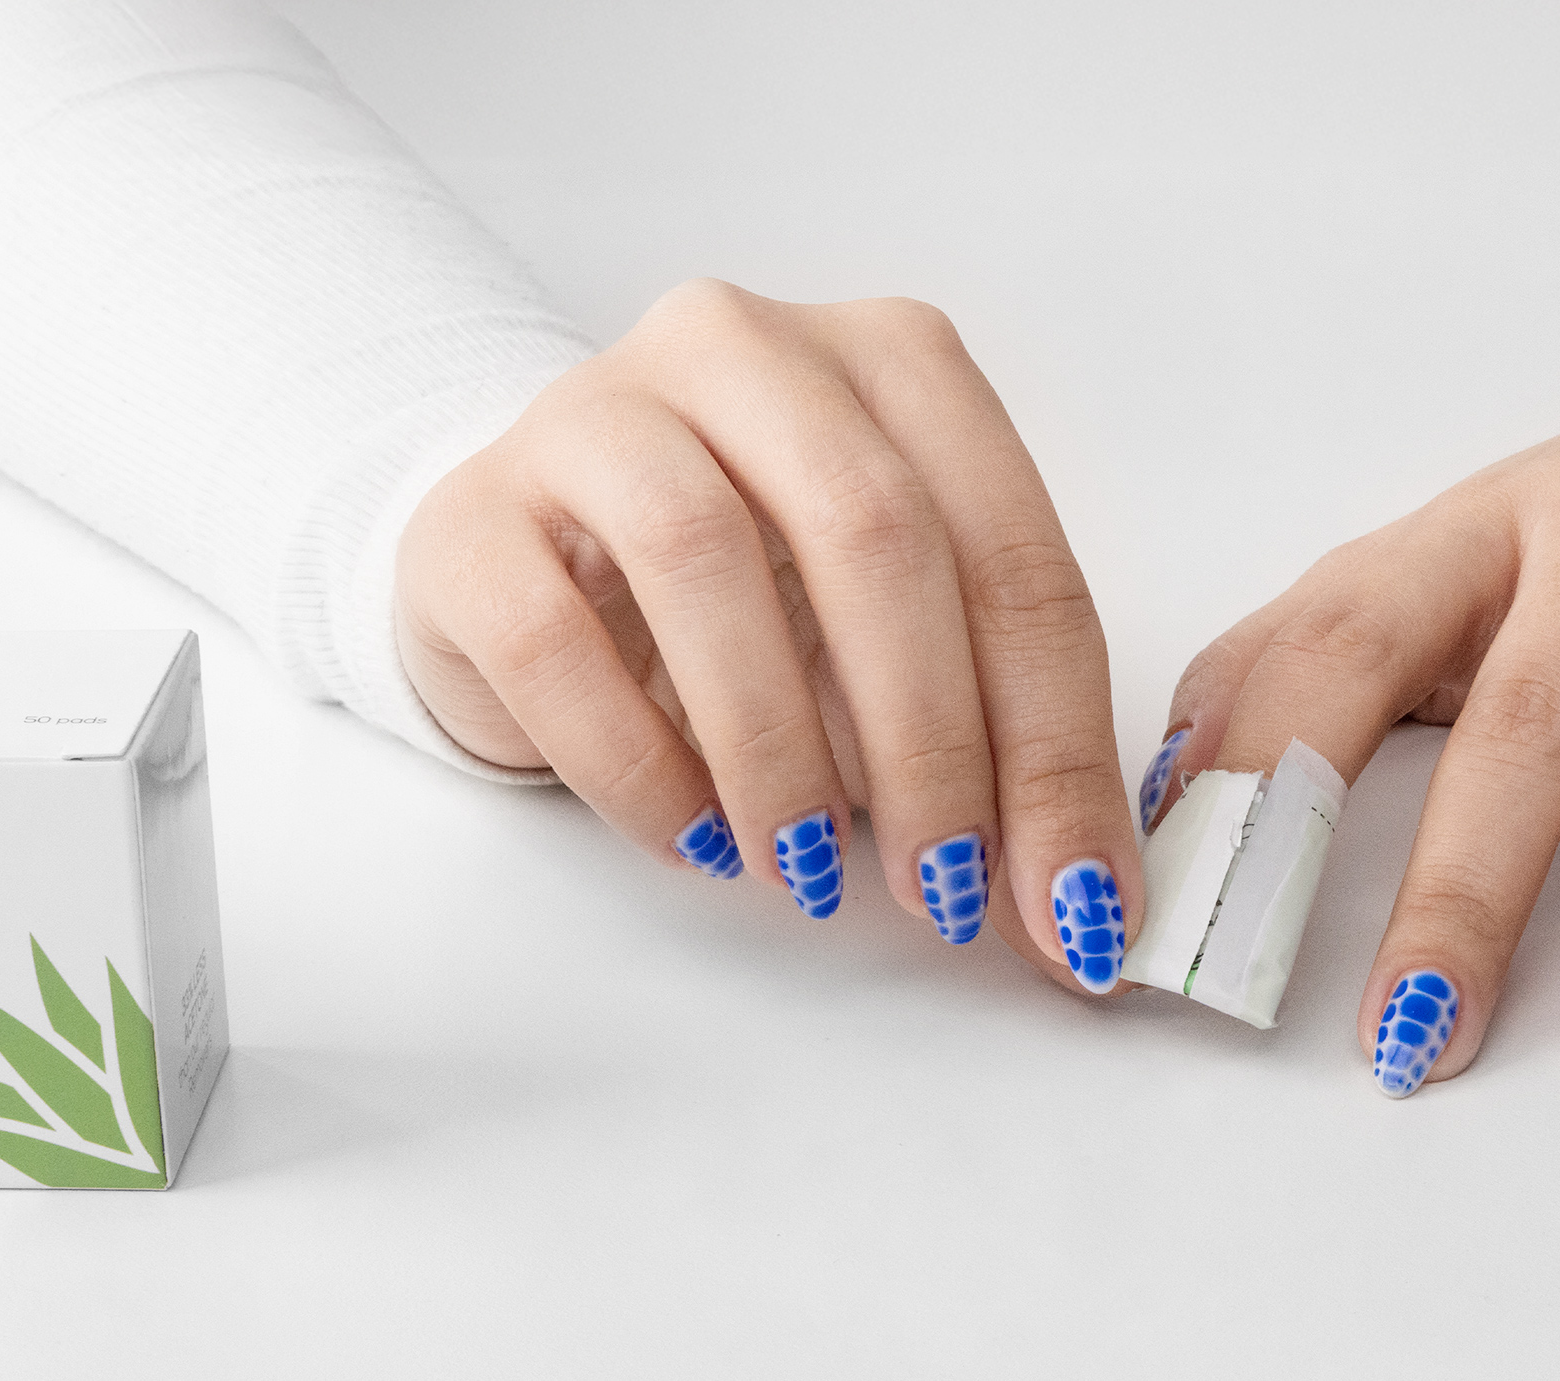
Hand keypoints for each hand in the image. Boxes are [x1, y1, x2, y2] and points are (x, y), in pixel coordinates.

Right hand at [396, 279, 1140, 994]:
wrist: (536, 563)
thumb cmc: (753, 597)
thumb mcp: (896, 640)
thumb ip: (994, 733)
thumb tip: (1084, 900)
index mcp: (896, 364)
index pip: (1015, 554)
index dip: (1056, 742)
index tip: (1075, 899)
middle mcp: (751, 350)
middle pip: (874, 533)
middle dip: (930, 743)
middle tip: (942, 892)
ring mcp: (596, 409)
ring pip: (704, 557)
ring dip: (777, 750)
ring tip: (807, 870)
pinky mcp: (475, 509)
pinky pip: (556, 639)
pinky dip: (639, 766)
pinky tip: (694, 837)